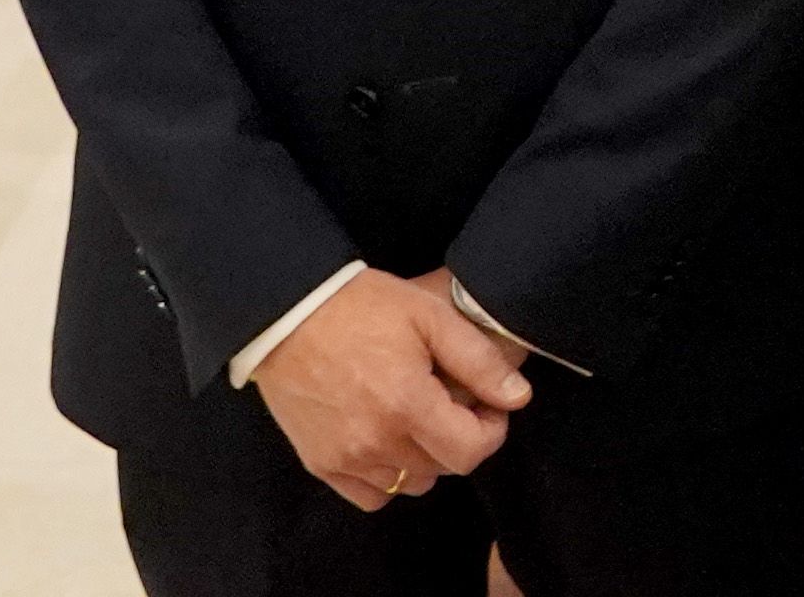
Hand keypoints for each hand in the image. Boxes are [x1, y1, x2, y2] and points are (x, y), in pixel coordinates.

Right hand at [247, 266, 527, 505]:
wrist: (286, 314)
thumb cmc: (360, 307)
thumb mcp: (428, 315)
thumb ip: (477, 360)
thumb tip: (517, 397)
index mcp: (407, 405)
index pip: (471, 452)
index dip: (491, 430)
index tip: (487, 405)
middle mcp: (376, 442)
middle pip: (443, 468)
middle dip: (459, 437)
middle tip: (450, 401)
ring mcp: (345, 458)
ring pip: (410, 484)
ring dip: (424, 458)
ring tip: (415, 417)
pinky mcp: (320, 464)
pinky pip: (371, 495)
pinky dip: (386, 476)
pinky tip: (385, 439)